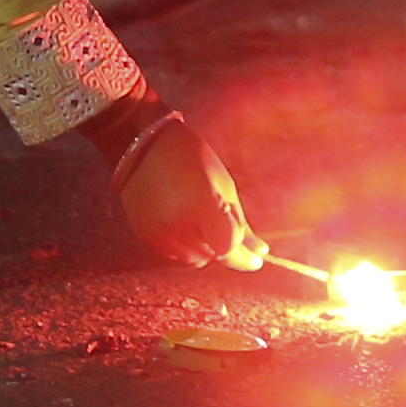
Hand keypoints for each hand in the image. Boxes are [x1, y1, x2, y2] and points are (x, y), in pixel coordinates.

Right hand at [112, 111, 265, 270]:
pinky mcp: (145, 235)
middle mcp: (176, 222)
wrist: (145, 146)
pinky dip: (185, 245)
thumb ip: (242, 225)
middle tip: (222, 222)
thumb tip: (260, 253)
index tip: (256, 260)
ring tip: (200, 218)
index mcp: (201, 204)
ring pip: (194, 260)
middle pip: (213, 256)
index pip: (228, 248)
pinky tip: (184, 221)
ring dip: (205, 247)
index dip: (243, 256)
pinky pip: (175, 255)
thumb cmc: (191, 159)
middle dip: (224, 245)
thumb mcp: (223, 186)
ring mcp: (157, 231)